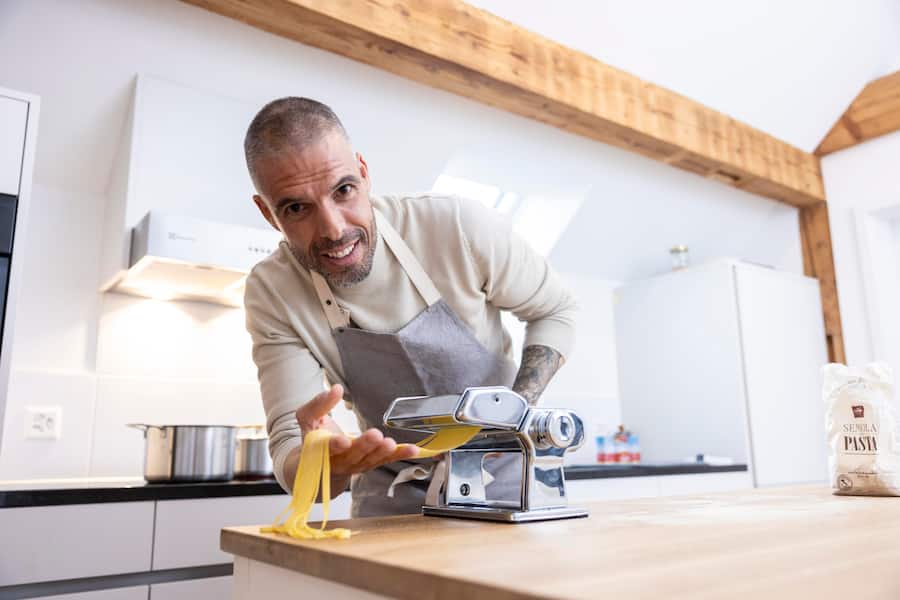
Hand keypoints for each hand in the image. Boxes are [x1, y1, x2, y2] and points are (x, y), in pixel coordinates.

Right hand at [295, 384, 418, 475]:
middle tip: (375, 436)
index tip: (342, 440)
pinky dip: (400, 455)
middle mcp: (338, 461)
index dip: (334, 445)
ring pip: (369, 461)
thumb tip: (336, 389)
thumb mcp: (308, 418)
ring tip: (391, 444)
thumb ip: (319, 404)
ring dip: (382, 453)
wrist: (317, 465)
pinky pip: (385, 460)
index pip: (326, 448)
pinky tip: (413, 450)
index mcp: (319, 450)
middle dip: (364, 446)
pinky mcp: (370, 464)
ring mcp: (356, 465)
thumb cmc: (313, 438)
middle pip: (352, 456)